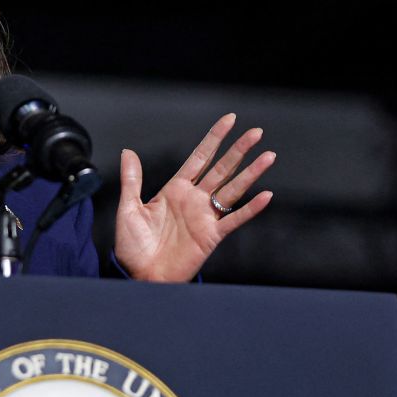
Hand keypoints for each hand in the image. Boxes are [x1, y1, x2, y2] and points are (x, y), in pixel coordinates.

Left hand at [114, 113, 273, 281]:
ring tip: (268, 156)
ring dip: (251, 173)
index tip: (230, 120)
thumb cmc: (132, 246)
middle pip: (222, 169)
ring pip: (233, 189)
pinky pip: (234, 219)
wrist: (139, 275)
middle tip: (256, 132)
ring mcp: (205, 217)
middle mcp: (194, 200)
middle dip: (239, 150)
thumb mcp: (129, 208)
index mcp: (175, 189)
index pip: (199, 157)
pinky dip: (250, 209)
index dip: (214, 139)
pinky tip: (265, 196)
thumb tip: (127, 152)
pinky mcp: (212, 236)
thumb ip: (132, 180)